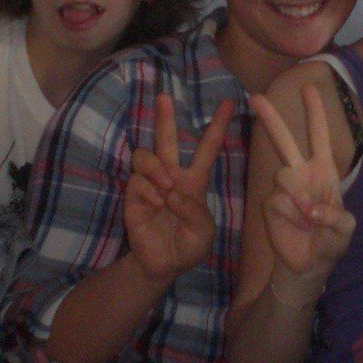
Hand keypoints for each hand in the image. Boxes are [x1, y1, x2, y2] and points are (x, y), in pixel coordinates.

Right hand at [124, 93, 233, 284]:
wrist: (163, 265)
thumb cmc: (188, 245)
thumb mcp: (203, 231)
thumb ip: (193, 211)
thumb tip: (172, 192)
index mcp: (194, 182)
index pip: (207, 149)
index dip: (217, 126)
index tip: (229, 103)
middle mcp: (170, 177)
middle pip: (166, 140)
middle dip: (164, 118)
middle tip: (164, 97)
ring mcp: (150, 185)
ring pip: (145, 156)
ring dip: (156, 168)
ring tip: (167, 186)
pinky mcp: (133, 197)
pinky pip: (137, 182)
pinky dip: (149, 191)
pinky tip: (158, 205)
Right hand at [249, 86, 354, 278]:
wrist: (309, 264)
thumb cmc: (330, 241)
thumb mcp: (345, 229)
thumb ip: (334, 216)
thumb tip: (310, 209)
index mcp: (323, 171)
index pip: (319, 136)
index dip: (315, 112)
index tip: (308, 86)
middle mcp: (301, 173)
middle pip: (284, 141)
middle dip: (270, 119)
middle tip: (255, 97)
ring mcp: (284, 189)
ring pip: (284, 174)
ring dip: (300, 196)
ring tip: (309, 218)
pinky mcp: (270, 204)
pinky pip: (278, 200)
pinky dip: (291, 214)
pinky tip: (297, 225)